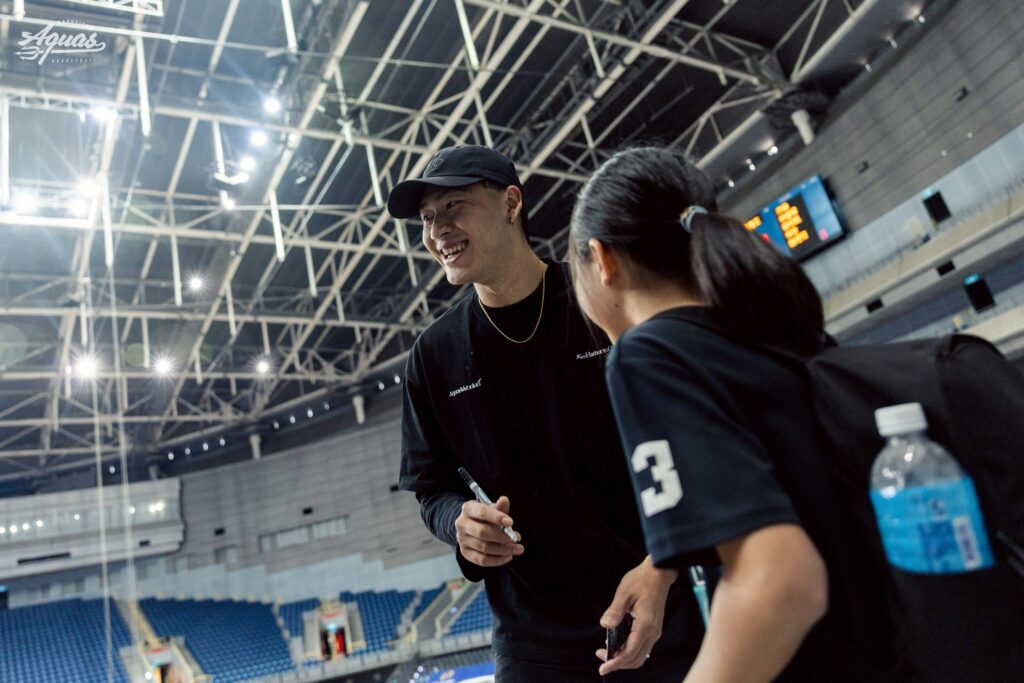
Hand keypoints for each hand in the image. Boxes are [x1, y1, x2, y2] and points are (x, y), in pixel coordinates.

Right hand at [454, 496, 523, 566]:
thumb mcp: (491, 509)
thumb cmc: (484, 517)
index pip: (482, 512)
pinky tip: (508, 557)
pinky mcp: (465, 552)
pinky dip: (497, 560)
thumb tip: (504, 500)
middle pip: (482, 532)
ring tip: (517, 549)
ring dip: (503, 550)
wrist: (469, 525)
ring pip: (483, 548)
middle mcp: (462, 524)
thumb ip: (500, 507)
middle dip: (501, 537)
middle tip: (515, 539)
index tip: (511, 522)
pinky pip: (481, 560)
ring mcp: (462, 539)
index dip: (496, 517)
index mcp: (468, 509)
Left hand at [596, 556, 677, 674]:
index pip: (629, 653)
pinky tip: (618, 644)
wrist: (658, 573)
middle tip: (601, 657)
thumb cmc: (641, 580)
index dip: (615, 663)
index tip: (602, 668)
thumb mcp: (624, 593)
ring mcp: (655, 631)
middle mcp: (653, 632)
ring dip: (624, 658)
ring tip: (608, 652)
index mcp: (646, 625)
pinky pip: (642, 647)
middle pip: (635, 659)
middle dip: (618, 663)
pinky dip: (630, 651)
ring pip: (640, 656)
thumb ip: (615, 611)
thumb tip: (605, 625)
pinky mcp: (654, 629)